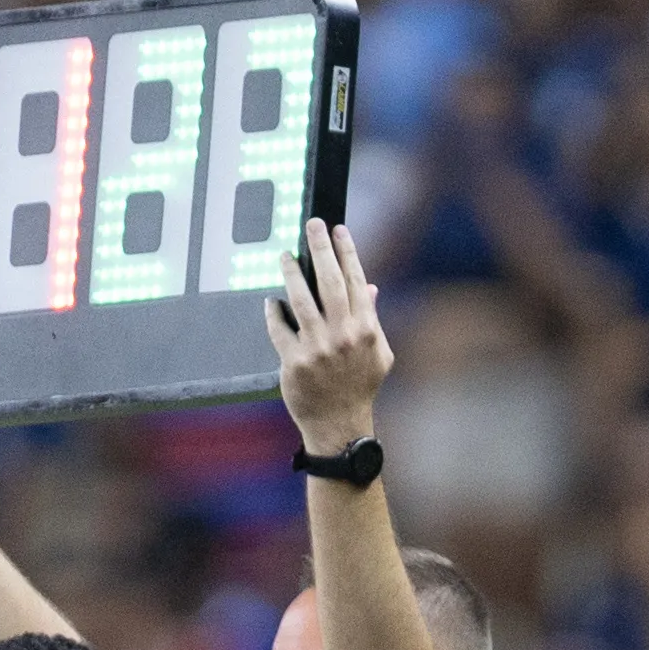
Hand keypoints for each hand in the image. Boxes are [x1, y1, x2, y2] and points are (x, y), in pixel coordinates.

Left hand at [268, 219, 391, 450]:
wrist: (339, 425)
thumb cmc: (359, 387)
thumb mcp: (377, 353)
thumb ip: (371, 319)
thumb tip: (368, 288)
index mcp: (365, 328)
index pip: (354, 280)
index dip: (346, 252)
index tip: (338, 230)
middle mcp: (342, 335)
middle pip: (329, 281)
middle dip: (320, 248)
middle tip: (311, 225)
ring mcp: (317, 348)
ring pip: (300, 299)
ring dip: (291, 273)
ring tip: (284, 255)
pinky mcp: (294, 362)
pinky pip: (279, 328)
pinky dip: (274, 313)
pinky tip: (271, 301)